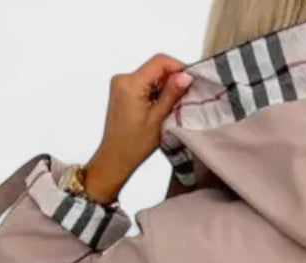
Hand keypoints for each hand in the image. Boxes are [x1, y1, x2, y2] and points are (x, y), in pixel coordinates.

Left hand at [84, 54, 193, 203]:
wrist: (115, 158)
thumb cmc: (135, 145)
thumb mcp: (158, 119)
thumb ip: (171, 94)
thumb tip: (186, 76)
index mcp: (131, 83)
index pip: (159, 62)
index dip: (178, 68)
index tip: (190, 82)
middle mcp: (123, 78)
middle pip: (155, 68)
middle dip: (171, 80)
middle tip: (183, 98)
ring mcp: (120, 84)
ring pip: (150, 76)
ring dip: (163, 87)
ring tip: (170, 107)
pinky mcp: (121, 91)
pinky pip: (143, 84)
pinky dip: (154, 92)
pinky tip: (159, 108)